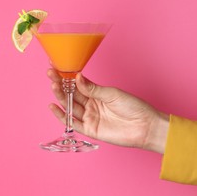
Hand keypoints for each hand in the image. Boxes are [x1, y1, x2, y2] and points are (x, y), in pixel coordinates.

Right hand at [48, 69, 168, 152]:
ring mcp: (89, 117)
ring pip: (69, 106)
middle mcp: (90, 104)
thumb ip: (92, 88)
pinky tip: (53, 106)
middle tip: (51, 74)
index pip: (76, 83)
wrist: (145, 126)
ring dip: (60, 96)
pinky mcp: (90, 129)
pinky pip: (72, 123)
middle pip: (70, 94)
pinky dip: (62, 115)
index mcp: (96, 93)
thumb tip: (77, 78)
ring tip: (53, 86)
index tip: (56, 66)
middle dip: (60, 83)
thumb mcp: (112, 93)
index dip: (66, 76)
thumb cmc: (134, 107)